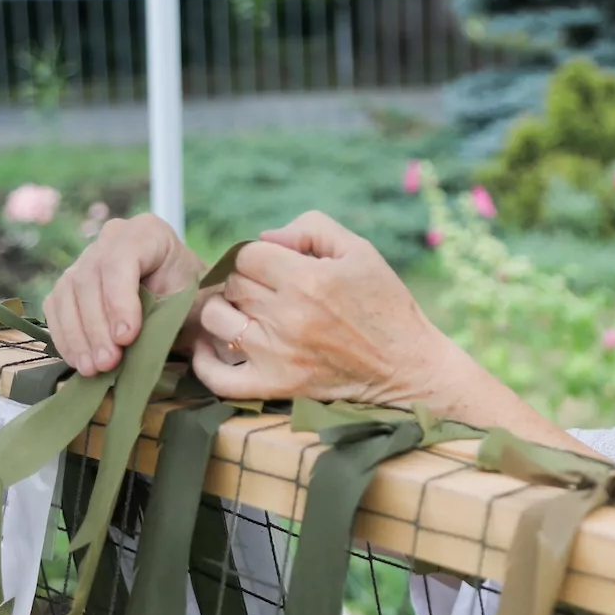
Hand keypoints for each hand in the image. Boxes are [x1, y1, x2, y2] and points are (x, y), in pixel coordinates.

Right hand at [46, 213, 205, 375]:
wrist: (186, 302)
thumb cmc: (194, 300)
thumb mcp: (195, 301)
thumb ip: (171, 313)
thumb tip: (133, 339)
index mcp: (147, 232)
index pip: (121, 259)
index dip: (119, 300)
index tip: (126, 337)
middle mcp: (111, 238)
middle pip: (88, 279)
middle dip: (97, 327)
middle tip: (108, 362)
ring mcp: (86, 259)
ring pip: (67, 294)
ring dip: (78, 336)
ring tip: (93, 368)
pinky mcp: (69, 283)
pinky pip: (55, 307)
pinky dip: (65, 337)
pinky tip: (79, 360)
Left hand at [190, 210, 453, 404]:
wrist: (407, 366)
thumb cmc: (385, 304)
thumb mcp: (359, 250)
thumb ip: (311, 228)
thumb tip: (266, 238)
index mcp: (307, 279)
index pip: (248, 254)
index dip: (259, 256)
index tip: (276, 266)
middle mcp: (287, 316)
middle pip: (232, 285)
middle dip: (247, 282)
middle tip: (269, 292)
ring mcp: (277, 354)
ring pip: (217, 320)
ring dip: (227, 313)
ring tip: (249, 316)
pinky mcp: (275, 386)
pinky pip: (219, 377)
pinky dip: (207, 362)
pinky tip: (216, 348)